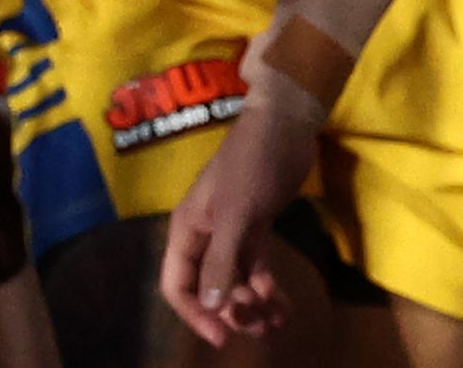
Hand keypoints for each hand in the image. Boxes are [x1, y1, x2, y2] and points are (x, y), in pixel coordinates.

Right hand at [159, 70, 322, 345]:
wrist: (285, 124)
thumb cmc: (253, 163)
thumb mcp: (237, 213)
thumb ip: (223, 260)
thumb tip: (211, 306)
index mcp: (188, 230)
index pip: (177, 285)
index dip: (195, 314)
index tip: (222, 338)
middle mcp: (205, 235)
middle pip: (209, 288)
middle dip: (231, 312)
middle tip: (260, 328)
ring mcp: (231, 232)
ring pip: (234, 281)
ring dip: (252, 305)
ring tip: (276, 322)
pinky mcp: (255, 226)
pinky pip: (255, 267)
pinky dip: (267, 287)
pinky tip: (282, 305)